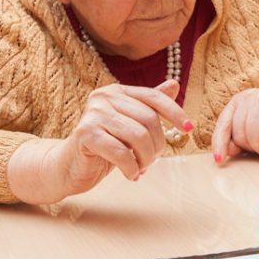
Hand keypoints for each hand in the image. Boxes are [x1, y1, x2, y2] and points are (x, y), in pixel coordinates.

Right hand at [8, 80, 191, 203]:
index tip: (189, 129)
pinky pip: (122, 152)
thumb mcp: (130, 124)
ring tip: (141, 168)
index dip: (175, 113)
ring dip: (146, 159)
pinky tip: (131, 174)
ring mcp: (93, 114)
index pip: (153, 97)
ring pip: (138, 136)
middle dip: (157, 145)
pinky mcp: (85, 134)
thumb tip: (174, 84)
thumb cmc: (104, 145)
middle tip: (151, 160)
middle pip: (148, 120)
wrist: (69, 166)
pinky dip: (132, 168)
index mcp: (117, 91)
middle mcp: (104, 97)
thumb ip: (149, 106)